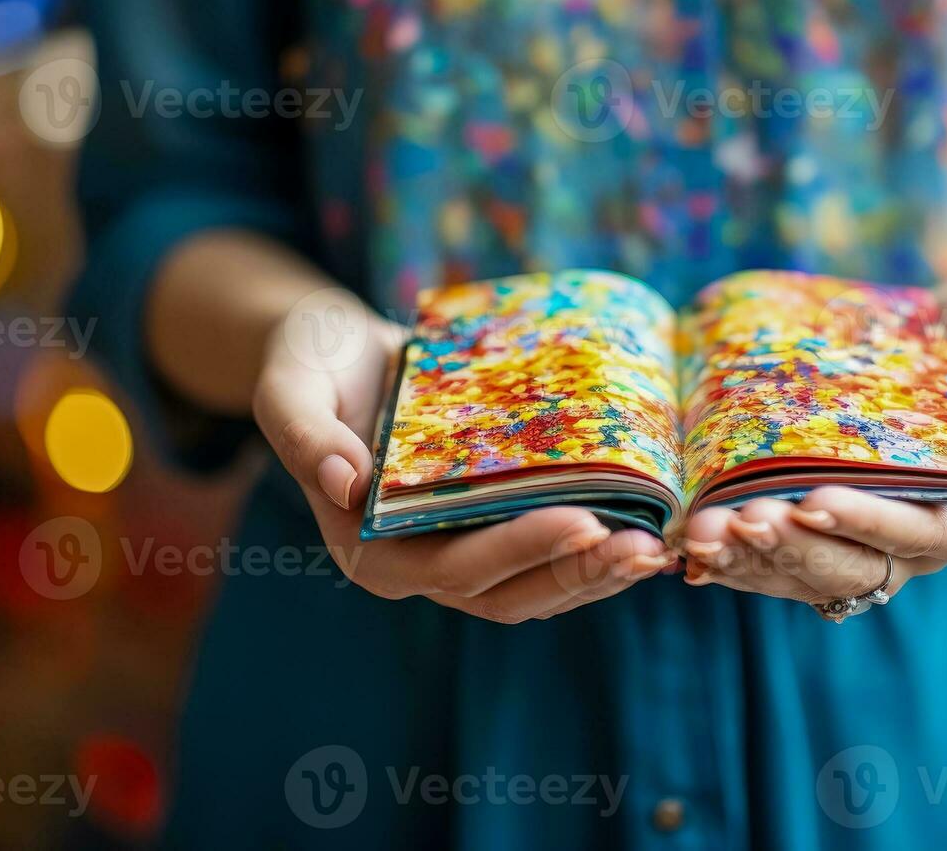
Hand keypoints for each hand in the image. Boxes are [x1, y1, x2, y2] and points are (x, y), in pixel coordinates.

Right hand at [252, 291, 675, 621]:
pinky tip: (645, 527)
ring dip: (597, 575)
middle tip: (643, 548)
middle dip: (578, 575)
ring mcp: (457, 548)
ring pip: (537, 587)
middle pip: (509, 594)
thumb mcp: (288, 388)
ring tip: (658, 549)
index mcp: (367, 549)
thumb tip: (341, 481)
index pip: (456, 568)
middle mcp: (416, 563)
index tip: (583, 521)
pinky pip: (547, 553)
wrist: (336, 351)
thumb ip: (303, 435)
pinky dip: (594, 549)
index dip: (522, 550)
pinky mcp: (489, 523)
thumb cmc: (308, 366)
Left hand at [678, 277, 946, 610]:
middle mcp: (925, 547)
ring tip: (702, 534)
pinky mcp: (832, 535)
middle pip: (856, 566)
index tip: (812, 501)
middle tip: (737, 521)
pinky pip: (786, 562)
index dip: (867, 524)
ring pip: (811, 575)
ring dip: (755, 561)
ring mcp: (873, 547)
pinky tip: (693, 547)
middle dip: (793, 547)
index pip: (924, 534)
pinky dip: (742, 560)